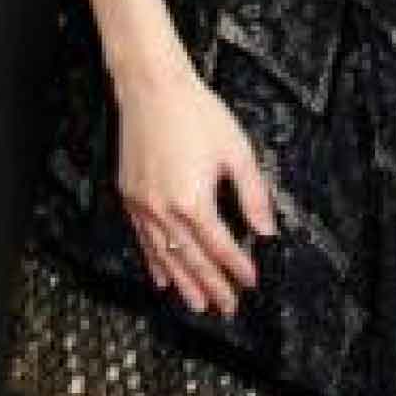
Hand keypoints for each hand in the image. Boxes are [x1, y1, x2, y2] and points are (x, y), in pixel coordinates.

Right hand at [115, 56, 277, 314]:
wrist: (151, 87)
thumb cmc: (196, 113)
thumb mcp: (237, 152)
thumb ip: (253, 195)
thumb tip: (266, 230)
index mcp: (193, 201)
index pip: (219, 246)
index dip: (237, 267)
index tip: (250, 281)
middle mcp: (164, 210)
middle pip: (192, 259)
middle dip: (211, 286)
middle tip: (227, 308)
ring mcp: (142, 205)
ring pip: (165, 256)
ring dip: (183, 283)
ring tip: (198, 305)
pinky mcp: (129, 196)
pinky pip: (142, 240)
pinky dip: (154, 262)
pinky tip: (162, 279)